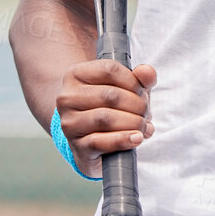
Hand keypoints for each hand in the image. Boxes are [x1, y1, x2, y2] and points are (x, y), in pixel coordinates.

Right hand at [56, 60, 156, 176]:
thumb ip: (140, 78)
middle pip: (110, 95)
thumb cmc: (109, 107)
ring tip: (143, 126)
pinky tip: (136, 138)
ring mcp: (69, 122)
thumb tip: (147, 72)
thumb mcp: (127, 88)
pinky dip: (122, 140)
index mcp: (76, 74)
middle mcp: (67, 97)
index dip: (133, 81)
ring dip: (133, 123)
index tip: (142, 92)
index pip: (109, 70)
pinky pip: (99, 142)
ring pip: (105, 118)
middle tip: (146, 113)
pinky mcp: (76, 146)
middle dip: (137, 105)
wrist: (88, 136)